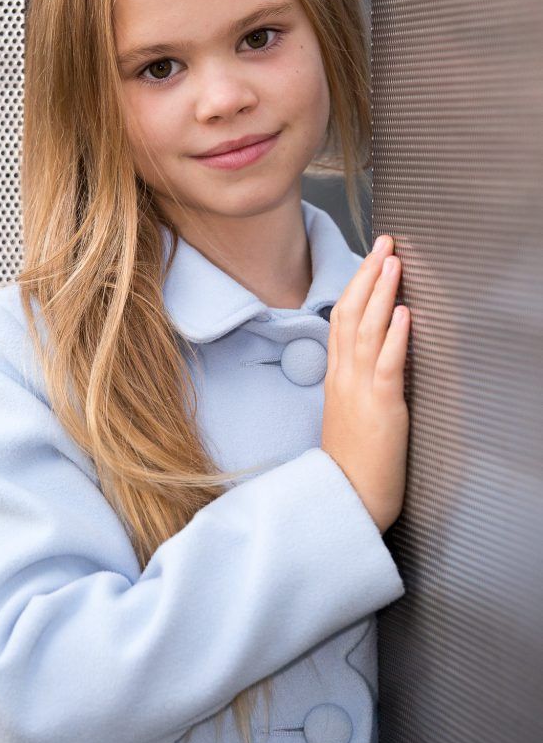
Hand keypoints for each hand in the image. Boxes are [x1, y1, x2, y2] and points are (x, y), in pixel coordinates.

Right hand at [321, 236, 409, 533]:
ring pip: (366, 331)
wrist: (345, 499)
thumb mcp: (346, 413)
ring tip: (393, 262)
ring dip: (382, 294)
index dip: (356, 286)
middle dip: (368, 275)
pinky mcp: (379, 407)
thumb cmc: (351, 462)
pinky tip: (406, 313)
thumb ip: (354, 382)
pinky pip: (385, 365)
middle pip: (351, 314)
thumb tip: (372, 355)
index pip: (341, 320)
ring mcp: (358, 390)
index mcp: (336, 378)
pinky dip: (395, 336)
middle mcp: (343, 377)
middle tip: (384, 242)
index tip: (370, 259)